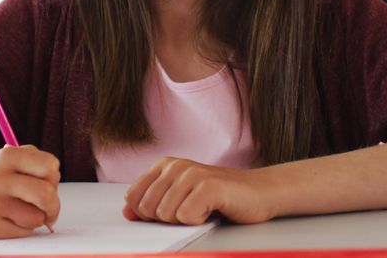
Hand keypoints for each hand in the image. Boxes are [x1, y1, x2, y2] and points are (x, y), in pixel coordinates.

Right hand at [0, 145, 60, 238]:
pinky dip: (23, 228)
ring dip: (36, 217)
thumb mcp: (8, 158)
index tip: (47, 182)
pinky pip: (24, 232)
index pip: (49, 166)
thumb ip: (35, 162)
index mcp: (6, 157)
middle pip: (46, 194)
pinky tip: (9, 219)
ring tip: (21, 211)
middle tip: (49, 208)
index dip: (53, 177)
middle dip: (54, 204)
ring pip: (37, 217)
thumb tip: (55, 185)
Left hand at [123, 157, 272, 225]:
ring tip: (204, 208)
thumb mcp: (180, 199)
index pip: (133, 198)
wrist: (259, 192)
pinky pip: (186, 216)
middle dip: (168, 218)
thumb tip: (128, 213)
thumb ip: (152, 204)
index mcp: (164, 166)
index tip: (173, 210)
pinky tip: (213, 209)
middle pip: (148, 209)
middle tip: (192, 210)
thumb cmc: (219, 197)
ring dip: (186, 220)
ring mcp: (192, 174)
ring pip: (166, 214)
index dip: (149, 214)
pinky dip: (199, 220)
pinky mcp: (209, 185)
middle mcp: (175, 166)